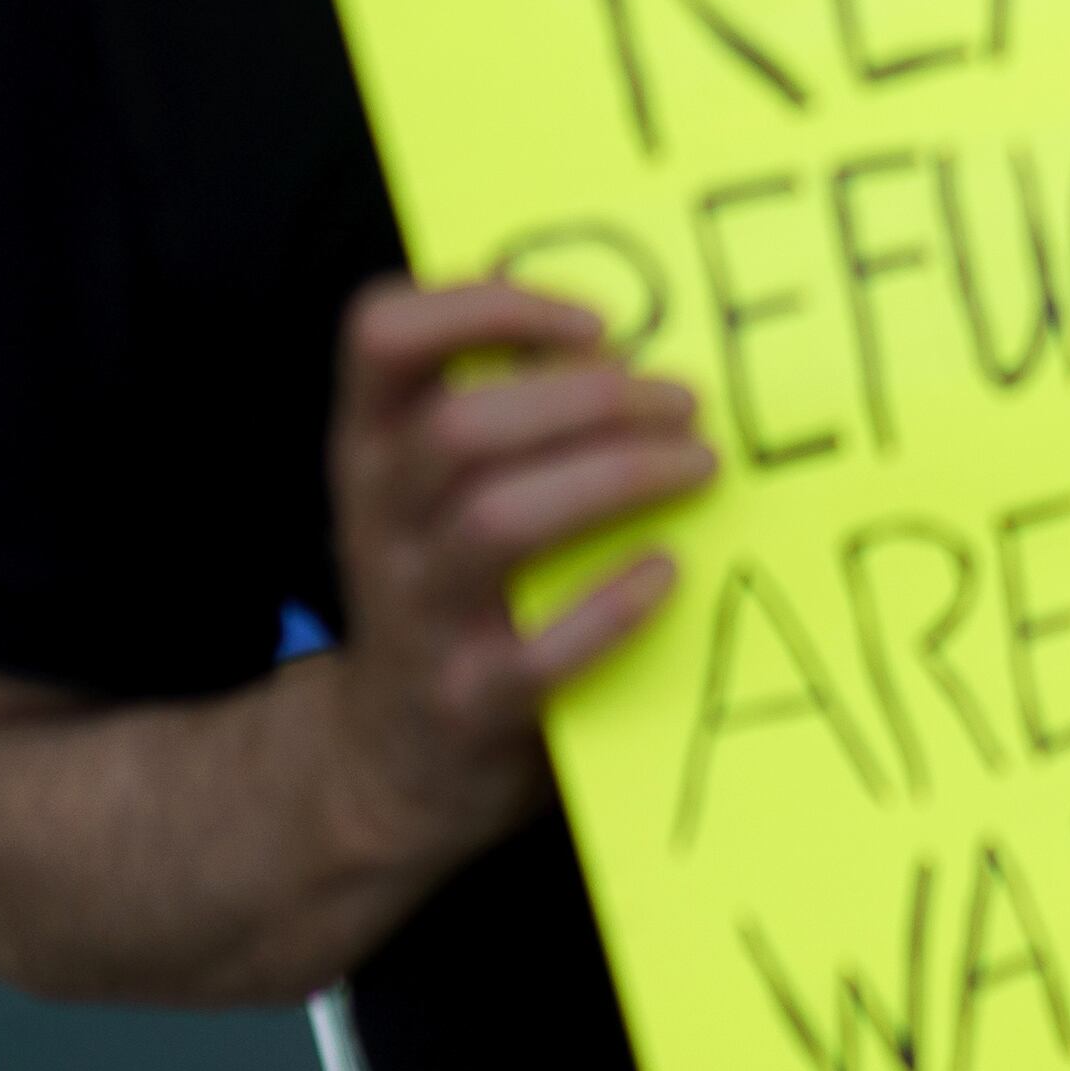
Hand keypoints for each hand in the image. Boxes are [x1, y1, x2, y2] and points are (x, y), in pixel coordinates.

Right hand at [323, 277, 715, 869]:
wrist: (389, 764)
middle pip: (463, 428)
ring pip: (499, 521)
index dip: (483, 306)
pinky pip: (537, 654)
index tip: (594, 323)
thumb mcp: (433, 497)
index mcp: (371, 449)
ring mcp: (418, 616)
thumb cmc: (450, 595)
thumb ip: (499, 419)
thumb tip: (636, 349)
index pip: (382, 336)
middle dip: (586, 400)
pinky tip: (666, 572)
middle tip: (684, 403)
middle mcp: (379, 521)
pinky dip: (609, 607)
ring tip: (698, 467)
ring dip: (613, 479)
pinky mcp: (470, 703)